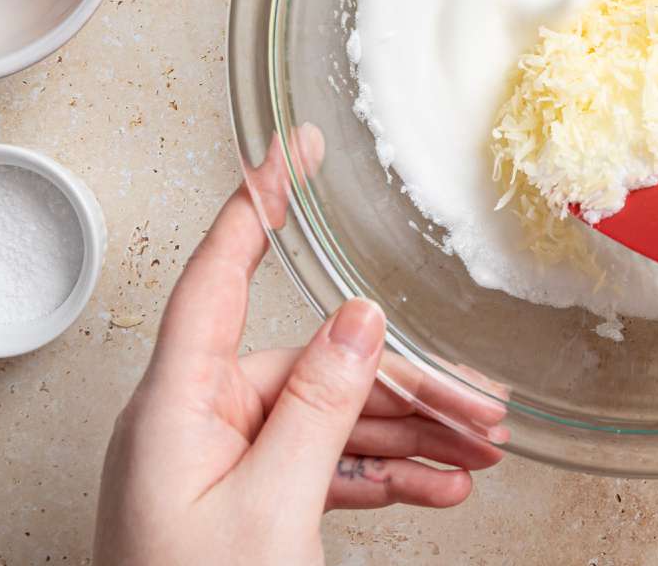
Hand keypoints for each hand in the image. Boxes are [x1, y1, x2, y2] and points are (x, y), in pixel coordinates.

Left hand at [94, 129, 506, 565]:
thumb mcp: (269, 509)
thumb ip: (318, 405)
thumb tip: (358, 317)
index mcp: (176, 408)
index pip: (217, 277)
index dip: (256, 204)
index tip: (291, 149)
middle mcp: (198, 426)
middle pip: (315, 369)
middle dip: (404, 389)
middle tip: (480, 407)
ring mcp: (225, 469)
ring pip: (333, 423)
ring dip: (410, 439)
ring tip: (480, 454)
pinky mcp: (249, 508)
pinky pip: (327, 470)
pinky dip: (385, 477)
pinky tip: (439, 486)